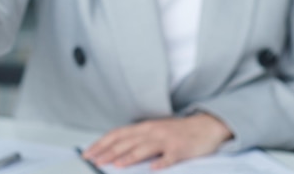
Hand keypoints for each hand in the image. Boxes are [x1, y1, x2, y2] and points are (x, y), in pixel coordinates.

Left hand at [83, 113, 232, 169]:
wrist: (205, 126)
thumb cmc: (176, 131)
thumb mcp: (153, 131)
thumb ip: (136, 138)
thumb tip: (114, 150)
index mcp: (143, 127)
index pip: (117, 134)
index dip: (101, 143)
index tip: (88, 153)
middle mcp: (151, 131)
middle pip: (126, 141)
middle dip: (108, 152)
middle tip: (94, 162)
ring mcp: (166, 140)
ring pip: (144, 148)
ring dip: (130, 156)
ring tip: (117, 164)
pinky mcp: (180, 149)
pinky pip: (169, 157)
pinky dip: (161, 162)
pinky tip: (153, 168)